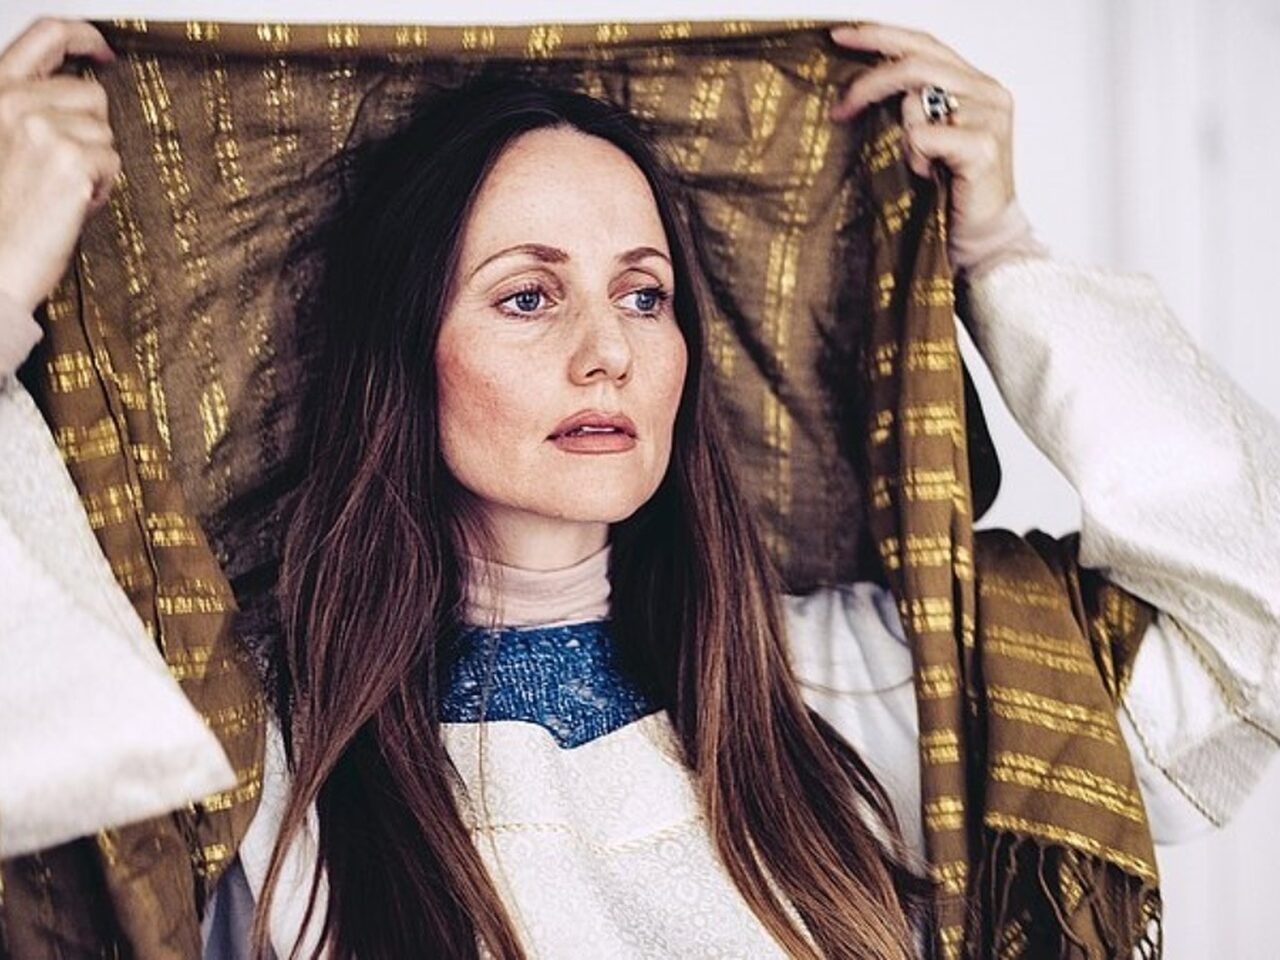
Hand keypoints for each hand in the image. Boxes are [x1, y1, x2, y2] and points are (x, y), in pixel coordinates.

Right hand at [0, 19, 116, 313]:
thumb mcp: (2, 144)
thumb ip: (29, 111)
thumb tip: (80, 90)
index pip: (45, 34)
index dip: (84, 35)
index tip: (102, 51)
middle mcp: (13, 102)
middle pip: (91, 94)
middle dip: (89, 133)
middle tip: (62, 171)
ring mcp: (42, 128)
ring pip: (106, 132)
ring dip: (95, 164)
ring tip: (60, 191)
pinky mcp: (71, 159)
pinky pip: (113, 162)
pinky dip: (102, 189)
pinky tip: (70, 206)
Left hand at [828, 23, 1015, 237]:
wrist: (983, 237)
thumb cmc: (951, 191)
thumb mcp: (927, 138)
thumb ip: (911, 105)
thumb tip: (860, 85)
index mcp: (975, 83)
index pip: (924, 43)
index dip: (880, 35)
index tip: (840, 34)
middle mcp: (987, 90)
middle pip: (916, 62)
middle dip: (870, 81)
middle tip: (840, 105)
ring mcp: (989, 115)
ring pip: (916, 101)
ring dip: (903, 137)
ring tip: (918, 165)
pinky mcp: (983, 144)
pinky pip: (923, 135)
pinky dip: (915, 157)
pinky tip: (931, 175)